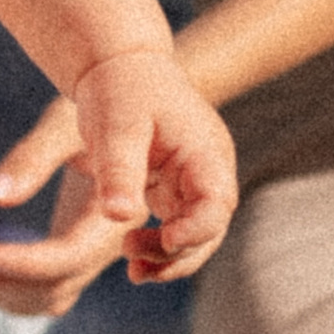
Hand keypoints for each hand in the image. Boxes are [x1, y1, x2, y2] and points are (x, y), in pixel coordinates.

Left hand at [0, 60, 237, 314]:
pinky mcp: (175, 187)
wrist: (118, 62)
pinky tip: (131, 257)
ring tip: (133, 271)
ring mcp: (194, 180)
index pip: (216, 202)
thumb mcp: (116, 126)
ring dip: (169, 257)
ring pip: (195, 234)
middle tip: (132, 260)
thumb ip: (118, 170)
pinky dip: (159, 245)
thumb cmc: (120, 87)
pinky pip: (177, 226)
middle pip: (209, 228)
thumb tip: (117, 216)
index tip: (166, 240)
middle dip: (177, 253)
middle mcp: (208, 170)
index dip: (196, 229)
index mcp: (205, 150)